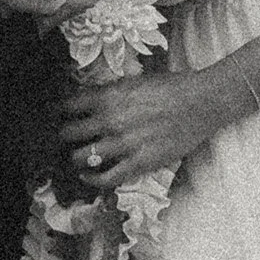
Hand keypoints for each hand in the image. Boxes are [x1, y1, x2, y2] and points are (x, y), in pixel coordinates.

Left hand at [59, 70, 230, 190]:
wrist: (202, 102)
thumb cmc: (172, 87)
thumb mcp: (135, 81)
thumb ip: (111, 91)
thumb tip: (89, 99)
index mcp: (109, 96)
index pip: (68, 106)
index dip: (59, 111)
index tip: (57, 115)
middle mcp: (111, 120)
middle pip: (69, 133)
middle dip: (63, 136)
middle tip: (63, 138)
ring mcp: (124, 144)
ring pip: (82, 157)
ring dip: (75, 158)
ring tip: (74, 158)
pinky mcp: (139, 163)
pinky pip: (106, 178)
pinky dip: (92, 179)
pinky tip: (87, 175)